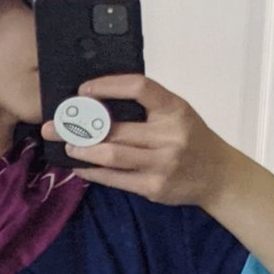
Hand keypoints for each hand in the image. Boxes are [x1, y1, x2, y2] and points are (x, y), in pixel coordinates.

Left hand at [41, 74, 235, 208]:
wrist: (217, 175)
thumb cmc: (191, 138)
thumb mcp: (177, 113)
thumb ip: (148, 107)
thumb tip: (101, 102)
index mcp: (175, 108)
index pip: (139, 87)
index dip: (108, 86)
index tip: (84, 90)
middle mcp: (170, 135)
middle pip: (118, 128)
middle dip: (82, 125)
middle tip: (56, 124)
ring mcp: (162, 163)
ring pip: (113, 155)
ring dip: (85, 150)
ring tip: (68, 145)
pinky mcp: (154, 187)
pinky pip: (116, 179)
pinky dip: (94, 173)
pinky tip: (80, 167)